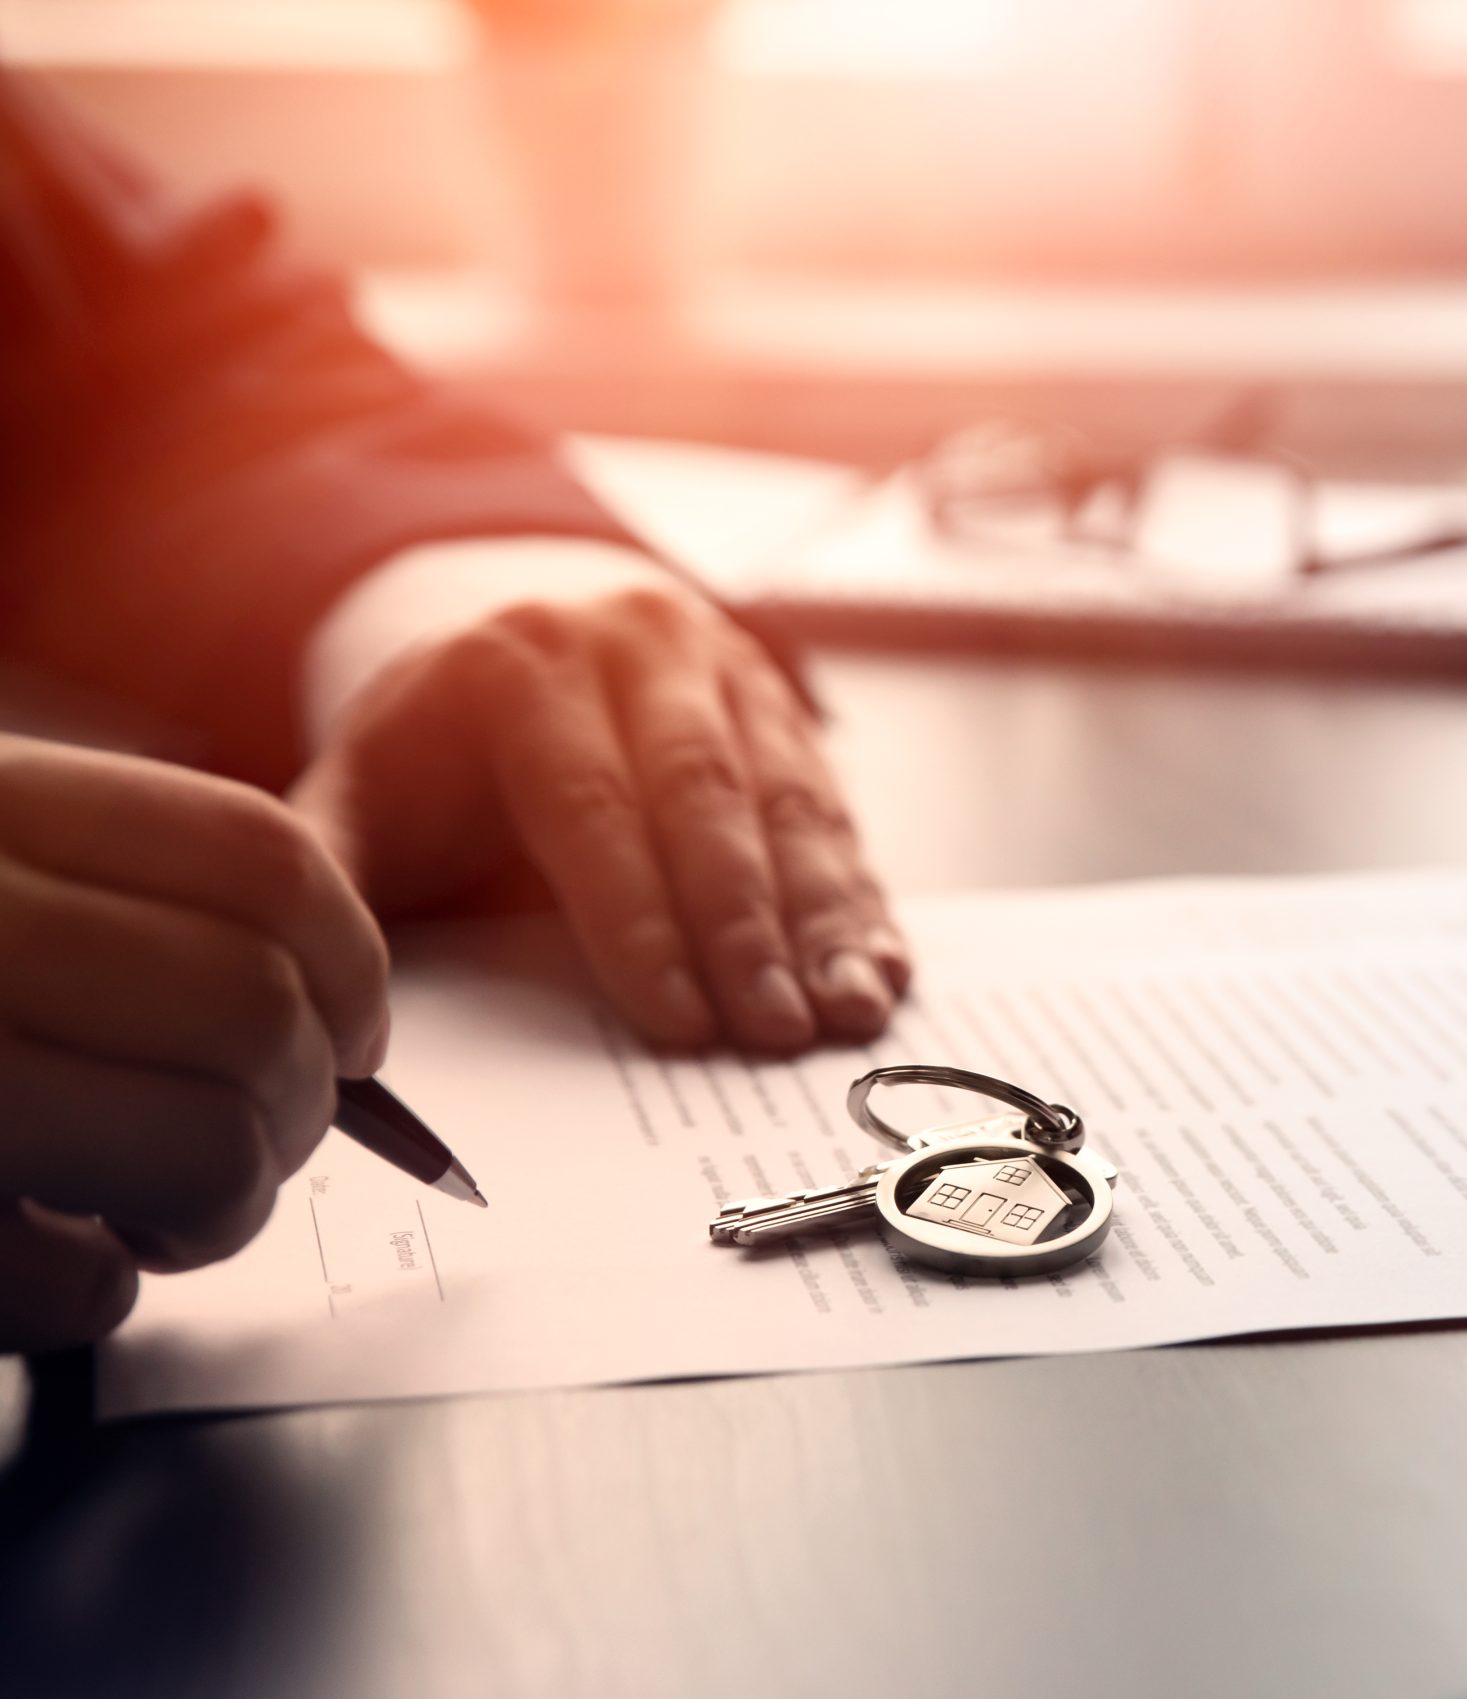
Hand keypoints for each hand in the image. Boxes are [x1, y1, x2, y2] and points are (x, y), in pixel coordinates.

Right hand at [0, 736, 388, 1349]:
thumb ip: (105, 897)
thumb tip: (317, 1023)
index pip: (261, 861)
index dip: (353, 965)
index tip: (358, 1043)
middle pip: (257, 1009)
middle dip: (293, 1112)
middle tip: (244, 1151)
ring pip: (203, 1143)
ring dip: (213, 1208)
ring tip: (146, 1217)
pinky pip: (69, 1284)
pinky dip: (85, 1298)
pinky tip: (43, 1265)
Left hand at [292, 583, 907, 1052]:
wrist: (515, 643)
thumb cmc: (436, 761)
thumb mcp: (361, 800)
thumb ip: (336, 883)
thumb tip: (328, 1007)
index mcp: (520, 667)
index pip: (590, 802)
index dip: (641, 920)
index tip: (680, 1021)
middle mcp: (635, 647)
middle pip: (708, 796)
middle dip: (750, 929)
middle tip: (778, 1033)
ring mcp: (724, 668)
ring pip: (790, 800)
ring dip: (827, 919)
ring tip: (851, 1012)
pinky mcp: (785, 707)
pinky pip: (834, 806)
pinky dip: (861, 898)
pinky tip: (883, 969)